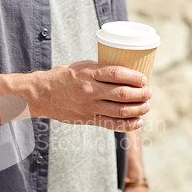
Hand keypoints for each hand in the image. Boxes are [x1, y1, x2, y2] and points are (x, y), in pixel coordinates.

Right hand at [32, 60, 151, 131]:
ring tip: (146, 106)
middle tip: (149, 93)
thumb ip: (101, 70)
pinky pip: (111, 124)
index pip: (117, 74)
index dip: (134, 77)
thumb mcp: (82, 66)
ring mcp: (89, 107)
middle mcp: (90, 90)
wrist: (42, 94)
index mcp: (89, 73)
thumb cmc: (64, 77)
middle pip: (122, 93)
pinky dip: (127, 124)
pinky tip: (137, 121)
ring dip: (138, 109)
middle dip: (141, 94)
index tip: (144, 79)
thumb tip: (126, 73)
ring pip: (120, 110)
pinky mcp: (87, 119)